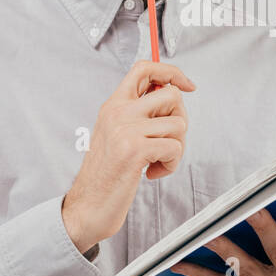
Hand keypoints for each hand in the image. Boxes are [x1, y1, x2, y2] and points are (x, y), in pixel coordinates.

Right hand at [63, 60, 196, 253]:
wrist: (87, 206)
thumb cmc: (106, 175)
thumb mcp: (116, 134)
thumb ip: (138, 114)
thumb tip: (173, 96)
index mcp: (113, 105)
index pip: (144, 68)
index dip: (171, 72)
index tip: (187, 85)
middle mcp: (118, 111)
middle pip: (171, 95)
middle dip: (180, 120)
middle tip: (167, 141)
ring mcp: (125, 128)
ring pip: (178, 123)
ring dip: (176, 148)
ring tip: (156, 161)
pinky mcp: (135, 149)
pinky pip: (175, 147)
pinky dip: (171, 164)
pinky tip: (152, 173)